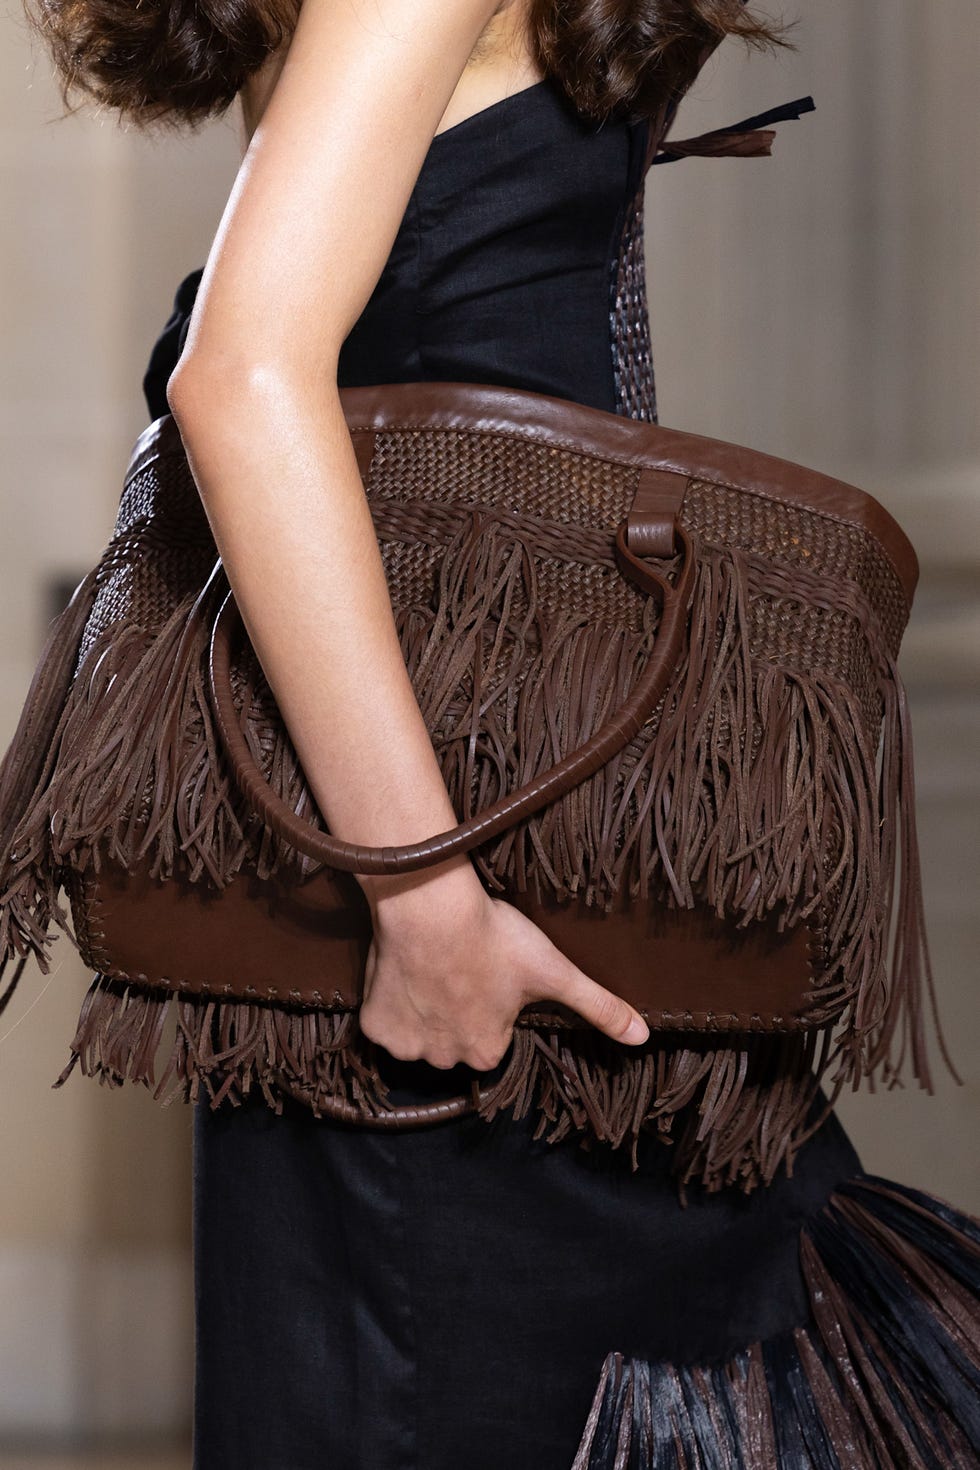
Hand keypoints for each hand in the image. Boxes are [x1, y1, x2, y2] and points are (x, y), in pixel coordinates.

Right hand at [357, 872, 649, 1070]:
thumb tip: (643, 1038)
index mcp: (486, 1051)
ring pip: (418, 1034)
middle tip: (460, 968)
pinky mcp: (374, 1026)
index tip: (488, 976)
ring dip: (422, 1010)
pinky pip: (383, 1024)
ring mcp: (405, 1045)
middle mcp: (444, 1059)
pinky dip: (390, 1005)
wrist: (430, 905)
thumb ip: (599, 1007)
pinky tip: (405, 974)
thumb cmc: (494, 936)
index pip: (490, 1038)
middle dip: (455, 1011)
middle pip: (452, 1039)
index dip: (490, 1006)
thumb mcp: (555, 972)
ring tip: (433, 968)